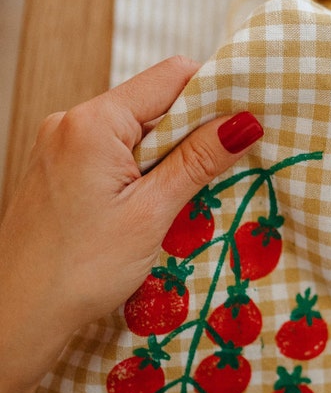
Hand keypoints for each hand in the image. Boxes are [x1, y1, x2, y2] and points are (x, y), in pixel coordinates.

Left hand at [0, 57, 263, 392]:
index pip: (172, 76)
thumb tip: (246, 121)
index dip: (215, 95)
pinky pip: (113, 153)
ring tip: (182, 202)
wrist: (17, 316)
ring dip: (168, 158)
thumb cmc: (79, 271)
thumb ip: (198, 161)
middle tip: (221, 174)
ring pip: (135, 131)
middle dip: (192, 133)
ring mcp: (60, 144)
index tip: (245, 128)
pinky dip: (140, 173)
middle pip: (153, 102)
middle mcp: (70, 121)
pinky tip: (151, 210)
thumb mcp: (151, 214)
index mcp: (93, 122)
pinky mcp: (58, 169)